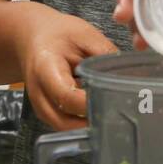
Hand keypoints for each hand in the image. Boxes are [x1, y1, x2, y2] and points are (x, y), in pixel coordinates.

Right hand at [12, 2, 117, 130]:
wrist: (34, 37)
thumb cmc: (59, 35)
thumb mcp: (85, 35)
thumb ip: (105, 55)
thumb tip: (129, 74)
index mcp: (46, 69)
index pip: (68, 97)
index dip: (92, 103)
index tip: (115, 101)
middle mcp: (38, 93)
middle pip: (64, 122)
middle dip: (93, 122)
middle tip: (120, 115)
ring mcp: (40, 105)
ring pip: (65, 128)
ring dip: (88, 126)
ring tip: (114, 115)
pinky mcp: (46, 111)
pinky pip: (64, 124)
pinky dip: (82, 123)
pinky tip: (101, 112)